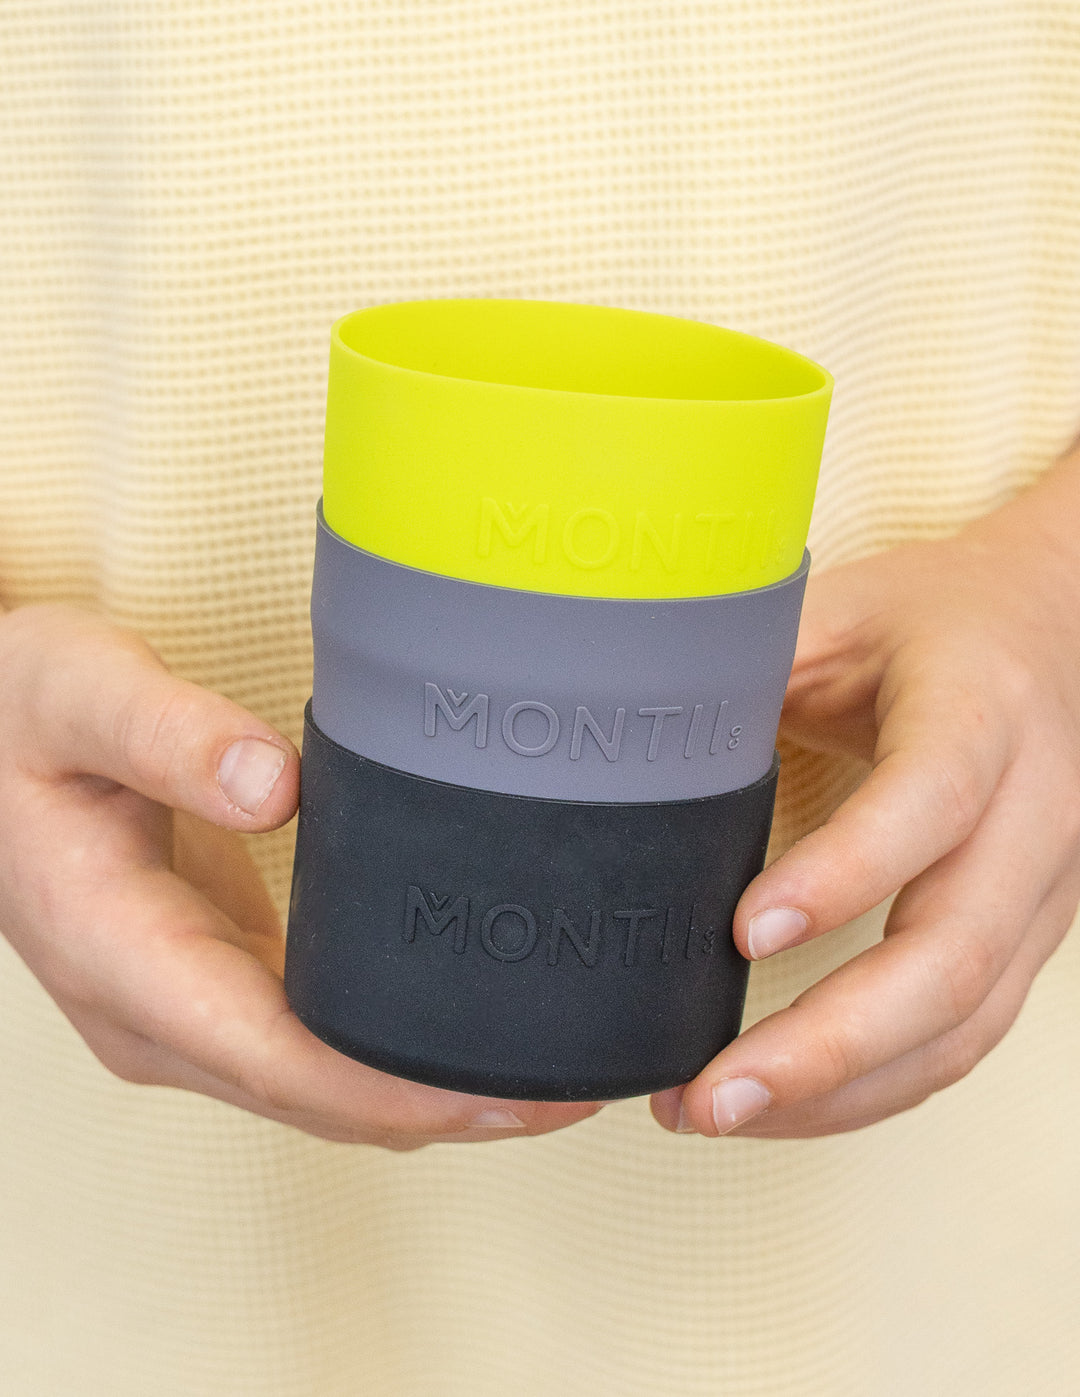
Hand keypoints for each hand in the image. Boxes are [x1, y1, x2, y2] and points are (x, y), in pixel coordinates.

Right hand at [0, 605, 599, 1146]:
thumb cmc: (19, 713)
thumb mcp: (79, 692)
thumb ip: (172, 735)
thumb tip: (277, 786)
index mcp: (119, 954)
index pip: (277, 1059)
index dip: (399, 1089)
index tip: (508, 1090)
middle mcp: (148, 1013)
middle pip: (315, 1099)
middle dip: (441, 1107)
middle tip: (570, 1084)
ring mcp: (176, 1013)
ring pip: (315, 1092)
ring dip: (425, 1098)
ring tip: (541, 1075)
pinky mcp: (204, 991)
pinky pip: (306, 1054)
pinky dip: (387, 1063)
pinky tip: (457, 1035)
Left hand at [653, 448, 1079, 1137]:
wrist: (1055, 627)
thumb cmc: (936, 619)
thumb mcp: (844, 610)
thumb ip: (755, 665)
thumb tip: (624, 729)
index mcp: (983, 712)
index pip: (928, 803)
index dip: (843, 875)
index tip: (744, 934)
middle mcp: (1036, 810)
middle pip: (953, 952)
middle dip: (829, 1042)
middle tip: (709, 1093)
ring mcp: (1046, 887)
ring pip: (964, 1022)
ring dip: (843, 1089)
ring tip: (719, 1113)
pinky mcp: (1030, 934)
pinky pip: (965, 1036)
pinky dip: (875, 1087)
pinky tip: (790, 1102)